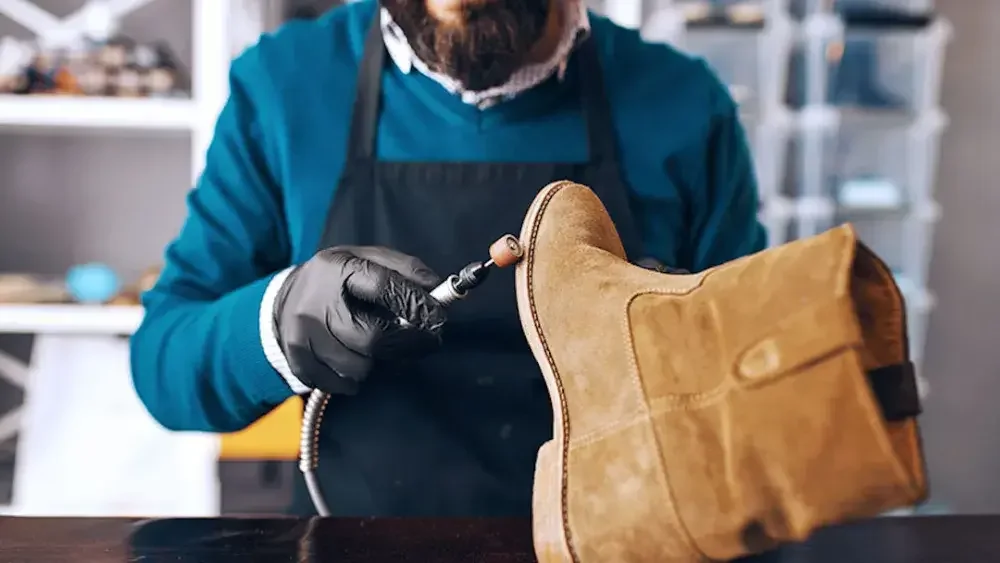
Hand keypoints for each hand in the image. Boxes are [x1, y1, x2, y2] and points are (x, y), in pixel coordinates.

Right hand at [273, 246, 446, 393]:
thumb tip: (438, 289)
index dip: (415, 304)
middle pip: (372, 338)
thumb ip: (405, 268)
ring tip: (377, 346)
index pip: (382, 287)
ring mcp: (302, 336)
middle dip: (406, 344)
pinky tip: (355, 358)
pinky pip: (342, 385)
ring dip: (378, 361)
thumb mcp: (368, 259)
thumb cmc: (339, 282)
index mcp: (337, 269)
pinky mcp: (298, 362)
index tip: (438, 317)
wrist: (285, 301)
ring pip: (359, 367)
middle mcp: (315, 303)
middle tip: (421, 342)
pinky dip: (356, 378)